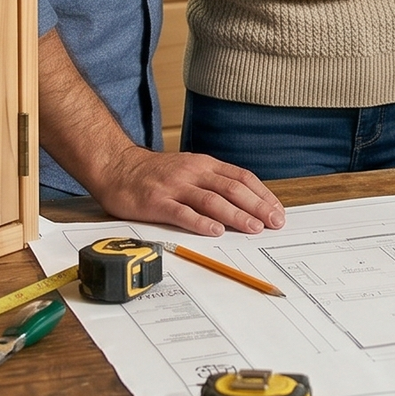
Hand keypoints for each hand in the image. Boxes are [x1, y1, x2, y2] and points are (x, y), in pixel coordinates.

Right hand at [91, 145, 285, 237]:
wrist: (117, 166)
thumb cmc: (156, 173)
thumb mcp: (190, 168)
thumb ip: (214, 182)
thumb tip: (246, 202)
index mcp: (204, 164)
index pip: (242, 177)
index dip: (263, 195)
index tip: (278, 211)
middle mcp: (193, 172)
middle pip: (232, 188)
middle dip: (257, 207)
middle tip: (274, 223)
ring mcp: (175, 186)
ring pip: (212, 200)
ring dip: (236, 214)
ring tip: (253, 228)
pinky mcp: (157, 202)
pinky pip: (182, 212)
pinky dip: (200, 222)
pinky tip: (214, 231)